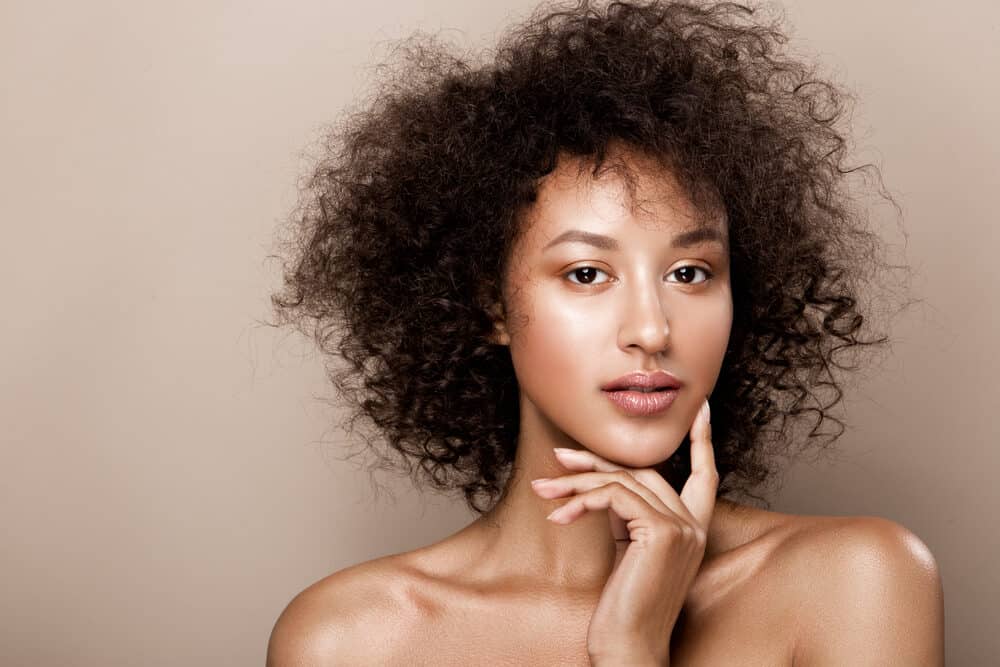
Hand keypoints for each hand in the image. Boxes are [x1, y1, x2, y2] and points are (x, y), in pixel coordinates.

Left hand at [530, 397, 716, 665]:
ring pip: (623, 481)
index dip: (703, 440)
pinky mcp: (662, 533)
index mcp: (693, 530)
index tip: (700, 409)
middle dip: (597, 461)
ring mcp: (682, 528)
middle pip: (643, 472)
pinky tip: (559, 516)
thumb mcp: (628, 551)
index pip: (705, 475)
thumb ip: (628, 516)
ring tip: (543, 490)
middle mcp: (694, 526)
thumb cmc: (624, 608)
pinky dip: (581, 500)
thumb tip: (604, 487)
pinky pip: (614, 496)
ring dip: (576, 483)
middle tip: (558, 460)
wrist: (629, 649)